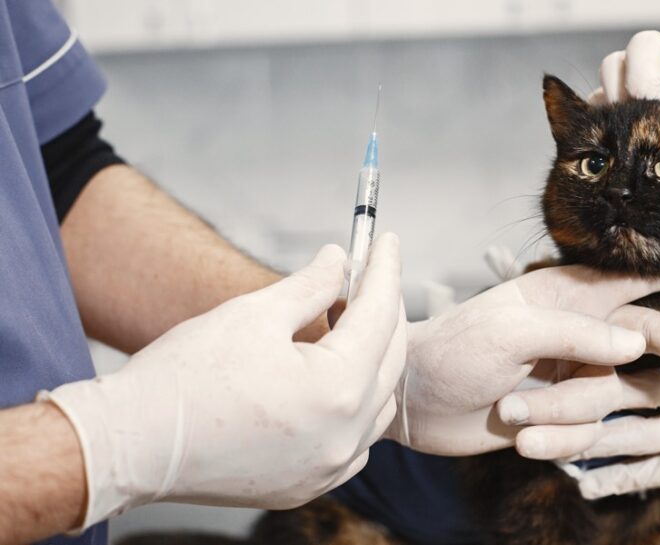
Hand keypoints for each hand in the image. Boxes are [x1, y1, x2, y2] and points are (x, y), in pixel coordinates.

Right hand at [41, 236, 404, 527]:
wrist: (129, 445)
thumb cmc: (182, 379)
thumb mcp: (254, 313)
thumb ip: (311, 285)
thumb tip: (339, 260)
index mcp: (336, 389)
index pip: (379, 316)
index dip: (384, 271)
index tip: (388, 243)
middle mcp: (343, 436)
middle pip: (388, 360)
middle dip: (383, 312)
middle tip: (373, 275)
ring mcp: (328, 468)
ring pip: (376, 405)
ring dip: (372, 361)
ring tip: (349, 324)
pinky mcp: (308, 486)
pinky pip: (354, 443)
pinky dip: (355, 409)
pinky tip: (334, 383)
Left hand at [386, 249, 659, 455]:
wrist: (412, 399)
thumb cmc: (455, 349)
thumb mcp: (512, 333)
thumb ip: (576, 334)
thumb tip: (637, 344)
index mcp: (568, 295)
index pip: (641, 278)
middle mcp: (578, 330)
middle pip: (651, 336)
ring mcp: (572, 371)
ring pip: (620, 392)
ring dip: (585, 409)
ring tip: (526, 410)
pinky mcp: (561, 411)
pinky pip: (592, 427)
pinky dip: (569, 436)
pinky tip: (545, 440)